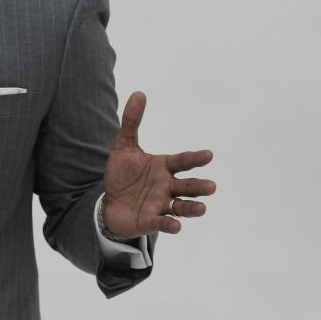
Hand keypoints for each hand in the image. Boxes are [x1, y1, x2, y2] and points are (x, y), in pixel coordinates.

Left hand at [102, 91, 215, 238]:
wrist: (109, 202)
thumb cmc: (123, 175)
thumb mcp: (124, 146)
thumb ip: (132, 122)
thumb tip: (139, 93)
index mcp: (163, 167)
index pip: (182, 161)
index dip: (195, 159)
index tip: (209, 155)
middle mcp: (167, 186)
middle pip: (186, 186)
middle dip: (198, 186)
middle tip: (211, 186)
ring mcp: (160, 204)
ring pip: (181, 207)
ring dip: (192, 208)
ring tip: (202, 208)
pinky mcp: (150, 220)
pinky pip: (163, 223)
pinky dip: (170, 225)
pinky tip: (177, 226)